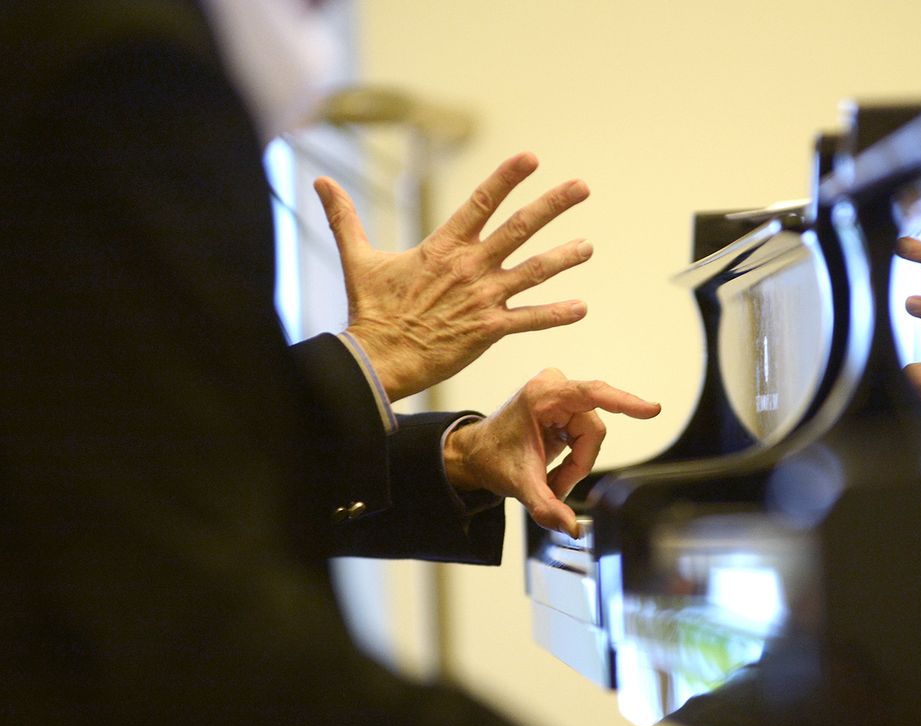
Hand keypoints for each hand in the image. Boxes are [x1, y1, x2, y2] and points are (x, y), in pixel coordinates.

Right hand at [314, 152, 593, 399]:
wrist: (377, 359)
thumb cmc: (369, 311)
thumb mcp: (357, 259)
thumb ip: (345, 218)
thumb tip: (319, 181)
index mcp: (443, 246)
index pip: (481, 201)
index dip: (507, 178)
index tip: (532, 158)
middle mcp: (469, 266)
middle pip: (519, 228)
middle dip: (552, 205)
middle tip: (582, 187)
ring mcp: (482, 297)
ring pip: (533, 271)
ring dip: (563, 257)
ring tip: (588, 246)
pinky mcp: (488, 330)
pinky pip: (529, 319)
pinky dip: (556, 314)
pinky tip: (581, 308)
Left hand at [442, 369, 660, 535]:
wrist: (477, 454)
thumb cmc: (493, 458)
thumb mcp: (519, 485)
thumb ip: (546, 507)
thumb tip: (572, 529)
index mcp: (543, 396)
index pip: (593, 394)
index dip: (624, 402)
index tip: (651, 410)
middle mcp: (555, 388)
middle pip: (592, 430)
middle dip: (578, 464)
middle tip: (554, 487)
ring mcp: (562, 395)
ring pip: (592, 436)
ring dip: (576, 464)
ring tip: (550, 480)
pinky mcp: (566, 405)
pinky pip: (586, 436)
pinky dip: (574, 459)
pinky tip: (555, 469)